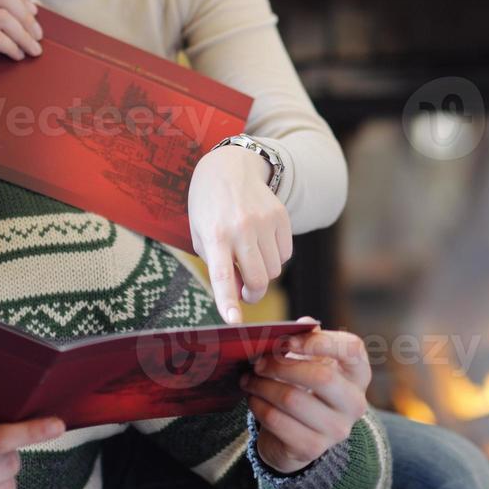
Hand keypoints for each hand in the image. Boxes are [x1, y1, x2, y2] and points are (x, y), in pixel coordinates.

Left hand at [188, 144, 291, 322]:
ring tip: (250, 258)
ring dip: (264, 273)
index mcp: (215, 236)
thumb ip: (219, 267)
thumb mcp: (202, 236)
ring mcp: (264, 221)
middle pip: (258, 280)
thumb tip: (244, 292)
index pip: (223, 276)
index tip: (234, 321)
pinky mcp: (281, 216)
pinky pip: (286, 254)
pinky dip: (275, 257)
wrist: (228, 168)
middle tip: (246, 292)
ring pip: (275, 270)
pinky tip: (262, 243)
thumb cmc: (209, 209)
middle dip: (253, 294)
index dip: (228, 301)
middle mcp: (241, 228)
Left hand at [240, 324, 370, 474]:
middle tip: (257, 361)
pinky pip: (277, 421)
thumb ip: (308, 340)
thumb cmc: (306, 388)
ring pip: (292, 399)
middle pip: (322, 376)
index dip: (318, 341)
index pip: (352, 349)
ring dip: (262, 385)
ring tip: (248, 379)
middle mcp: (355, 403)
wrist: (301, 436)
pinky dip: (258, 406)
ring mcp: (336, 429)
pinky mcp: (312, 448)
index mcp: (359, 374)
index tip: (286, 340)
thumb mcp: (312, 361)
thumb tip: (303, 325)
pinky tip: (252, 398)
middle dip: (281, 365)